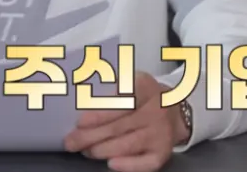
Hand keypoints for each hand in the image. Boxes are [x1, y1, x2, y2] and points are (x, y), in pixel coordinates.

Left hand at [64, 72, 188, 171]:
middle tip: (71, 141)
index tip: (80, 122)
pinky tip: (111, 164)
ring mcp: (161, 133)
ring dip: (102, 150)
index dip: (100, 112)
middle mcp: (156, 110)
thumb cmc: (143, 97)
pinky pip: (145, 163)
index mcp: (145, 87)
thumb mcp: (131, 82)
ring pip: (128, 144)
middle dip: (91, 135)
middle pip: (119, 126)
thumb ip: (110, 88)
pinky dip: (128, 165)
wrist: (175, 113)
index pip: (122, 100)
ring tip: (84, 150)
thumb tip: (79, 100)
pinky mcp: (163, 152)